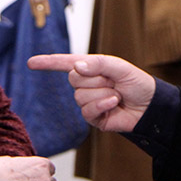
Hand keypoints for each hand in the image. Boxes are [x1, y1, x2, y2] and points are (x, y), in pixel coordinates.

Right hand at [27, 54, 154, 132]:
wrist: (149, 106)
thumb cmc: (136, 82)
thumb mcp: (119, 67)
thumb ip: (98, 64)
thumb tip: (77, 67)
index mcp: (90, 68)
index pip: (64, 64)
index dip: (48, 63)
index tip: (31, 63)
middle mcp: (86, 84)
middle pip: (73, 79)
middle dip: (95, 79)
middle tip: (112, 81)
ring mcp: (88, 101)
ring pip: (80, 96)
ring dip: (102, 94)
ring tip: (116, 94)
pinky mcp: (92, 117)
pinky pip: (87, 110)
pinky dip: (102, 105)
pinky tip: (114, 104)